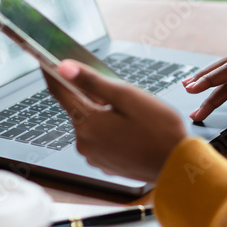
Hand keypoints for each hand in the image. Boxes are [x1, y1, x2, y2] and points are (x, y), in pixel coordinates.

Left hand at [43, 61, 187, 182]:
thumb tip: (63, 68)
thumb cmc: (159, 131)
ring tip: (132, 115)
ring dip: (103, 114)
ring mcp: (93, 156)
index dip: (52, 72)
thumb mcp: (128, 97)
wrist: (178, 167)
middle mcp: (84, 142)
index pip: (59, 91)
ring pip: (90, 124)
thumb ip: (93, 81)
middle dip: (92, 96)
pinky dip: (109, 130)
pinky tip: (131, 130)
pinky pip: (100, 139)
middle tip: (119, 93)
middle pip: (78, 108)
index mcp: (87, 123)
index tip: (47, 59)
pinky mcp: (104, 164)